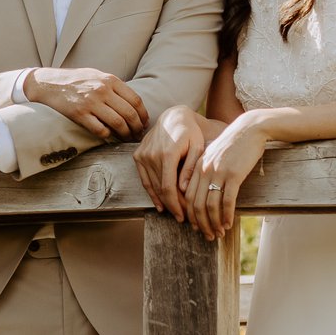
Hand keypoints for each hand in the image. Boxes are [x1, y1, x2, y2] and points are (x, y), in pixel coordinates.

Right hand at [24, 67, 147, 138]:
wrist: (48, 83)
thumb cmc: (76, 80)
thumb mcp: (98, 75)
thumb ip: (114, 86)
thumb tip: (133, 102)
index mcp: (110, 80)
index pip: (136, 100)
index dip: (143, 115)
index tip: (144, 123)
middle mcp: (102, 90)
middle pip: (129, 114)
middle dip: (137, 128)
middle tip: (138, 135)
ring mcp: (91, 103)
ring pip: (118, 123)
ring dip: (126, 134)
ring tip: (127, 139)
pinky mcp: (79, 114)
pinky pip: (100, 130)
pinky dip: (108, 136)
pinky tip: (109, 136)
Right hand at [135, 106, 211, 220]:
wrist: (174, 116)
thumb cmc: (190, 132)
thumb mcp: (197, 147)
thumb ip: (191, 168)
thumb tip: (183, 189)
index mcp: (167, 153)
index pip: (168, 187)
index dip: (175, 205)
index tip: (184, 216)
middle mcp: (151, 155)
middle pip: (160, 189)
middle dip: (172, 206)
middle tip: (183, 218)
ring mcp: (142, 155)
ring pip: (151, 186)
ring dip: (163, 201)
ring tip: (175, 213)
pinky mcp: (138, 155)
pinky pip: (144, 179)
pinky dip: (152, 193)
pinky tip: (161, 205)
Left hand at [184, 117, 268, 238]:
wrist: (250, 129)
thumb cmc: (233, 144)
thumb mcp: (214, 156)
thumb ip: (205, 171)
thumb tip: (203, 193)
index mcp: (197, 167)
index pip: (188, 197)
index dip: (191, 216)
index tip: (197, 227)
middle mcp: (204, 170)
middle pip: (196, 205)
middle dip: (201, 224)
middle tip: (208, 236)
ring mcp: (218, 172)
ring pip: (210, 206)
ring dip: (214, 223)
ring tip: (219, 234)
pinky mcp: (234, 175)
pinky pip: (226, 201)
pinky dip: (226, 216)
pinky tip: (228, 224)